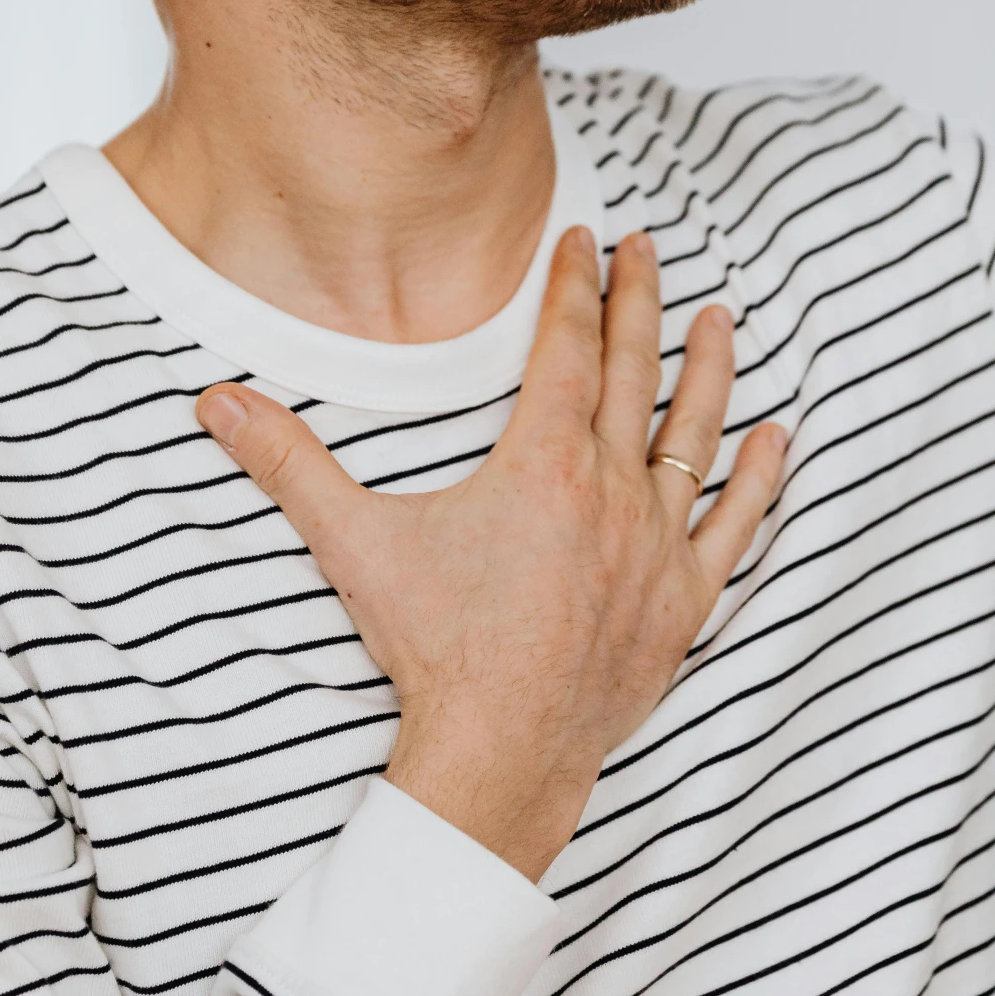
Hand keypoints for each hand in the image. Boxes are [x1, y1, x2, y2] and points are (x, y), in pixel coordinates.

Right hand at [196, 228, 786, 879]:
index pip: (566, 348)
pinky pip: (737, 523)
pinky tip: (778, 435)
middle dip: (639, 300)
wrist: (498, 757)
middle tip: (644, 247)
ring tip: (722, 315)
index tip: (583, 238)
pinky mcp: (684, 600)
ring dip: (709, 368)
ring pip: (696, 434)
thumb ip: (289, 464)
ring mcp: (656, 546)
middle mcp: (612, 492)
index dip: (572, 286)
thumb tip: (216, 401)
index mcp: (543, 464)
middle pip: (635, 372)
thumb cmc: (433, 649)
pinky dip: (759, 475)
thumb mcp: (356, 544)